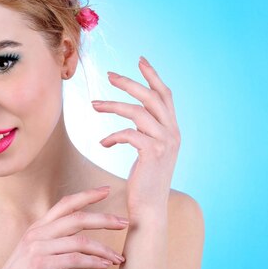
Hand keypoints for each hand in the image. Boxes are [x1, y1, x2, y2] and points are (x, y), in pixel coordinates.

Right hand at [0, 187, 127, 268]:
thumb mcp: (37, 250)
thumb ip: (56, 240)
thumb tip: (81, 238)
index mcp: (39, 227)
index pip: (65, 204)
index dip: (87, 195)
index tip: (106, 189)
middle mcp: (38, 233)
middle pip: (77, 218)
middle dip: (104, 219)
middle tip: (124, 222)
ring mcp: (39, 249)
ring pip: (79, 241)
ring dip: (104, 249)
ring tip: (118, 258)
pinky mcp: (42, 266)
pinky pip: (74, 260)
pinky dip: (93, 262)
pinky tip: (105, 266)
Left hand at [91, 56, 180, 218]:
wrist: (150, 208)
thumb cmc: (145, 180)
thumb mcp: (150, 151)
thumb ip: (146, 131)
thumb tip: (132, 115)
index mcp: (173, 129)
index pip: (165, 95)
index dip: (153, 76)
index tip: (140, 59)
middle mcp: (173, 133)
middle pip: (152, 97)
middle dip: (130, 83)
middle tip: (109, 75)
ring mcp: (165, 143)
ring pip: (138, 112)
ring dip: (113, 106)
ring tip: (94, 105)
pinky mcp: (152, 153)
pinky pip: (129, 134)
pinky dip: (113, 136)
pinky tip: (103, 144)